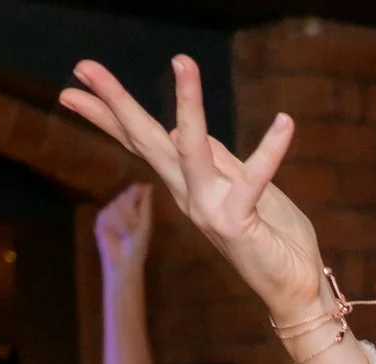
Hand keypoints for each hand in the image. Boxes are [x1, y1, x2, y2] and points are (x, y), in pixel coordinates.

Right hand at [62, 58, 322, 322]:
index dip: (110, 110)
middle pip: (146, 140)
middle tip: (82, 66)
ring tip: (182, 61)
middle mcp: (189, 196)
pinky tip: (284, 122)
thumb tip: (185, 129)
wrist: (297, 290)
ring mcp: (208, 210)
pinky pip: (254, 178)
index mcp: (188, 186)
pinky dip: (271, 149)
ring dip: (188, 102)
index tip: (79, 78)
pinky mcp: (236, 221)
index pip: (143, 140)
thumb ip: (221, 160)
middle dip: (114, 102)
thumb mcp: (245, 188)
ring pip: (189, 147)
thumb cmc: (276, 240)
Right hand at [93, 182, 153, 270]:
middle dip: (132, 212)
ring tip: (126, 234)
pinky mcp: (100, 219)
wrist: (124, 261)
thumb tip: (148, 185)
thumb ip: (145, 204)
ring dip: (125, 221)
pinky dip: (116, 224)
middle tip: (134, 228)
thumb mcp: (145, 224)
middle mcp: (120, 208)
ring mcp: (109, 213)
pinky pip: (108, 213)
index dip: (135, 193)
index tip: (139, 195)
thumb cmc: (138, 245)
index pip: (133, 191)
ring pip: (116, 205)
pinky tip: (116, 234)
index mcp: (133, 209)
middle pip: (125, 196)